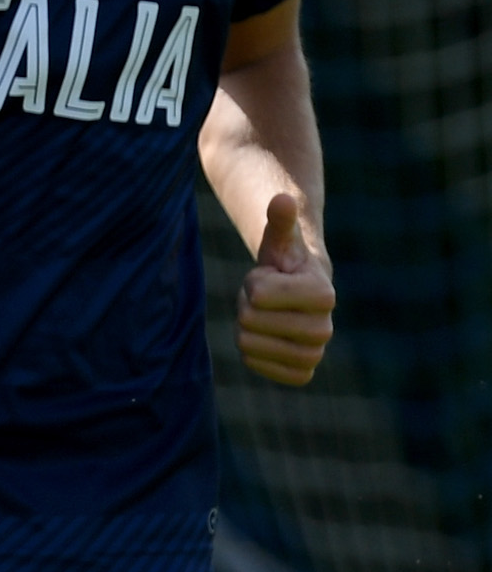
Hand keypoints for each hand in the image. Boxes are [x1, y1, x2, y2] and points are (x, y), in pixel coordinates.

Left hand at [237, 191, 333, 385]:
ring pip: (248, 344)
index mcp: (324, 294)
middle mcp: (325, 330)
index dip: (254, 282)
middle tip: (265, 297)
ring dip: (247, 326)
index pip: (258, 294)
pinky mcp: (301, 374)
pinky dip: (252, 353)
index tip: (272, 277)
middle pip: (249, 320)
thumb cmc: (284, 262)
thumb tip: (283, 198)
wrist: (295, 293)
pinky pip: (258, 367)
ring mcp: (314, 354)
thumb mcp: (279, 239)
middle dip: (247, 304)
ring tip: (266, 314)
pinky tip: (266, 338)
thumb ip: (280, 220)